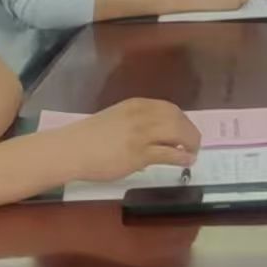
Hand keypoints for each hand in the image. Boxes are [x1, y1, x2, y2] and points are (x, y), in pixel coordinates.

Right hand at [57, 98, 201, 182]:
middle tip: (195, 143)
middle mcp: (142, 115)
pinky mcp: (139, 154)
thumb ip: (137, 122)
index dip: (183, 120)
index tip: (187, 129)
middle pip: (177, 119)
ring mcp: (141, 134)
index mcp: (136, 105)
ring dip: (190, 143)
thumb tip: (155, 136)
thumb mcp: (117, 118)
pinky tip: (186, 161)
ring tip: (193, 152)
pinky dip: (181, 157)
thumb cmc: (90, 137)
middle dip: (190, 132)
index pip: (169, 109)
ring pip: (176, 134)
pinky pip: (168, 154)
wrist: (72, 149)